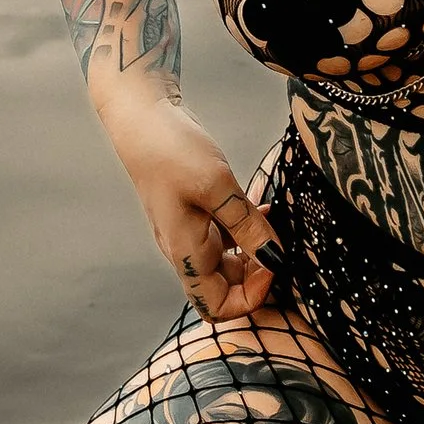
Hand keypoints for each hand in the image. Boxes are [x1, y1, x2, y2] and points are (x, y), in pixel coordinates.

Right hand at [105, 97, 284, 320]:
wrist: (142, 117)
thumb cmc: (171, 150)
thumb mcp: (217, 186)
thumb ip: (247, 224)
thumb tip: (275, 257)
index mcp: (185, 252)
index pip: (216, 307)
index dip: (249, 298)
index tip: (272, 264)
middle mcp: (185, 248)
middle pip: (225, 287)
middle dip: (257, 276)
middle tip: (282, 247)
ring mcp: (189, 230)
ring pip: (228, 260)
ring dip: (255, 250)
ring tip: (277, 225)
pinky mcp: (195, 210)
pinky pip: (225, 234)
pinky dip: (247, 228)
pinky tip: (264, 207)